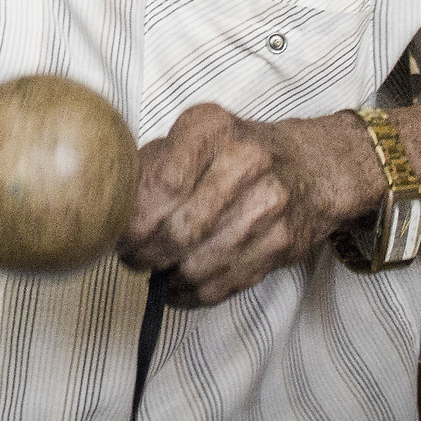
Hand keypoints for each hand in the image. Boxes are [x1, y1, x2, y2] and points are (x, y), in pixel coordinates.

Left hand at [118, 104, 350, 307]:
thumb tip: (108, 209)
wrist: (311, 167)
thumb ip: (151, 166)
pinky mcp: (281, 244)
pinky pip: (223, 285)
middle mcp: (246, 161)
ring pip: (199, 263)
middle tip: (132, 258)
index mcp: (212, 127)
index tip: (118, 235)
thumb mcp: (194, 138)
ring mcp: (269, 205)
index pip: (162, 183)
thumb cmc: (236, 153)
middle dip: (146, 253)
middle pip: (179, 229)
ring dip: (168, 276)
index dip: (133, 221)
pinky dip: (192, 294)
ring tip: (157, 269)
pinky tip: (179, 286)